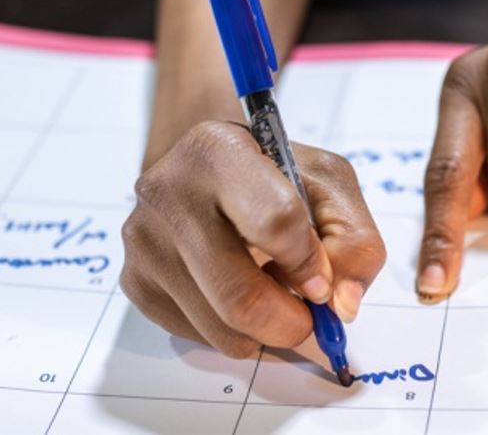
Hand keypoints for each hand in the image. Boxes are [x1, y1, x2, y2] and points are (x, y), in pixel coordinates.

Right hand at [122, 121, 386, 357]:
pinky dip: (231, 331)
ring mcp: (144, 241)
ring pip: (219, 328)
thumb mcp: (326, 183)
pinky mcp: (135, 281)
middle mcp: (167, 192)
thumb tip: (342, 304)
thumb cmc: (271, 174)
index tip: (322, 279)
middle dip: (290, 323)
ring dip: (263, 332)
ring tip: (271, 294)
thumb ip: (353, 240)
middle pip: (239, 295)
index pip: (276, 223)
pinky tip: (236, 292)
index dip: (310, 264)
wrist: (205, 169)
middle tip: (308, 319)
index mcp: (217, 151)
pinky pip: (197, 335)